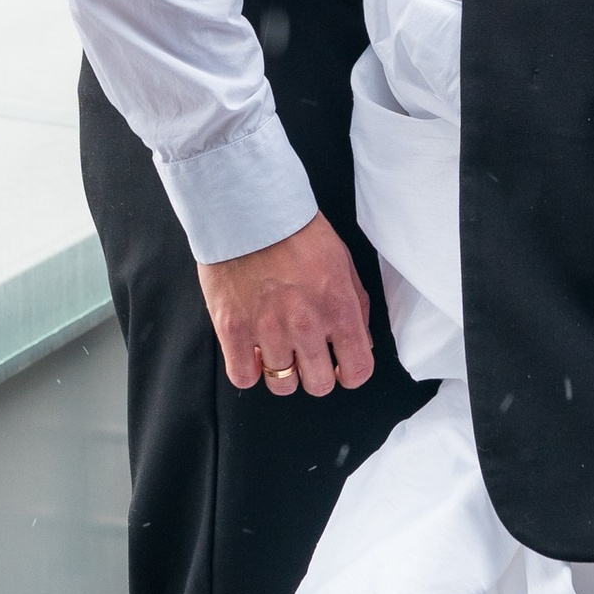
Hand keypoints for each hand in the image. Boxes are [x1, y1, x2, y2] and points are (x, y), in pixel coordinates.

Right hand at [199, 212, 375, 398]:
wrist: (248, 209)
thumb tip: (361, 342)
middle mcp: (306, 326)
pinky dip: (248, 370)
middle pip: (318, 385)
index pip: (357, 370)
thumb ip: (356, 306)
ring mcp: (267, 331)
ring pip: (282, 384)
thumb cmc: (296, 231)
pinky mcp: (233, 330)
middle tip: (306, 355)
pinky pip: (242, 376)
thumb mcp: (342, 262)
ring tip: (277, 347)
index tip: (341, 367)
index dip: (351, 373)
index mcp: (338, 309)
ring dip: (282, 370)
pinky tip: (252, 351)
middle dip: (316, 373)